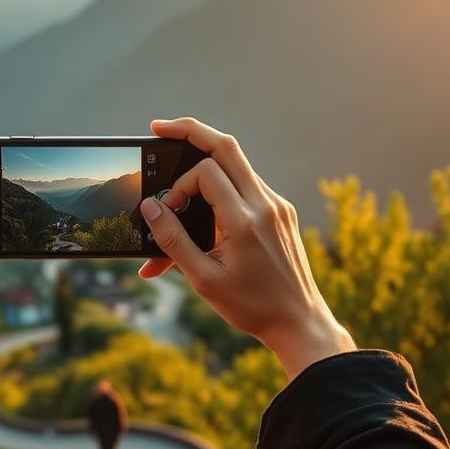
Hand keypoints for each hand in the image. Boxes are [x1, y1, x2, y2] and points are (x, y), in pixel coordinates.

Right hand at [138, 118, 355, 379]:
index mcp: (246, 220)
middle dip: (191, 130)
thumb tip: (150, 207)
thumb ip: (172, 240)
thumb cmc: (251, 306)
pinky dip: (221, 190)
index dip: (178, 187)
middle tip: (160, 127)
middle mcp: (267, 204)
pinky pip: (247, 186)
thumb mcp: (203, 279)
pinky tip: (204, 209)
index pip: (206, 173)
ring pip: (237, 164)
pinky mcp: (282, 212)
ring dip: (205, 165)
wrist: (299, 321)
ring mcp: (277, 205)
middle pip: (226, 146)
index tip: (168, 213)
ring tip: (178, 175)